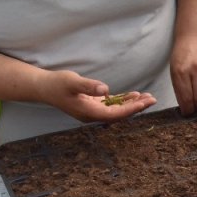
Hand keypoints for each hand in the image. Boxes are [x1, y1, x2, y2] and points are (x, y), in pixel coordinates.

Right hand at [37, 70, 156, 121]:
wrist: (43, 87)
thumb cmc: (56, 84)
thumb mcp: (71, 82)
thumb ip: (88, 86)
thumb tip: (105, 89)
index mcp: (88, 112)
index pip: (114, 114)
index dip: (130, 109)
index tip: (143, 102)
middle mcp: (92, 115)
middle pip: (119, 114)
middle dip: (136, 107)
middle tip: (153, 99)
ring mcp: (92, 110)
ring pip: (117, 110)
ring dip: (132, 104)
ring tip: (148, 97)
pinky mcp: (92, 104)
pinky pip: (112, 105)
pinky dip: (123, 100)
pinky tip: (134, 95)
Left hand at [170, 35, 196, 115]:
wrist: (194, 40)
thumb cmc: (182, 58)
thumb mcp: (174, 72)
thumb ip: (180, 89)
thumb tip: (187, 107)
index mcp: (181, 71)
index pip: (186, 97)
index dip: (187, 110)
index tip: (187, 113)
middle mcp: (196, 69)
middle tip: (196, 109)